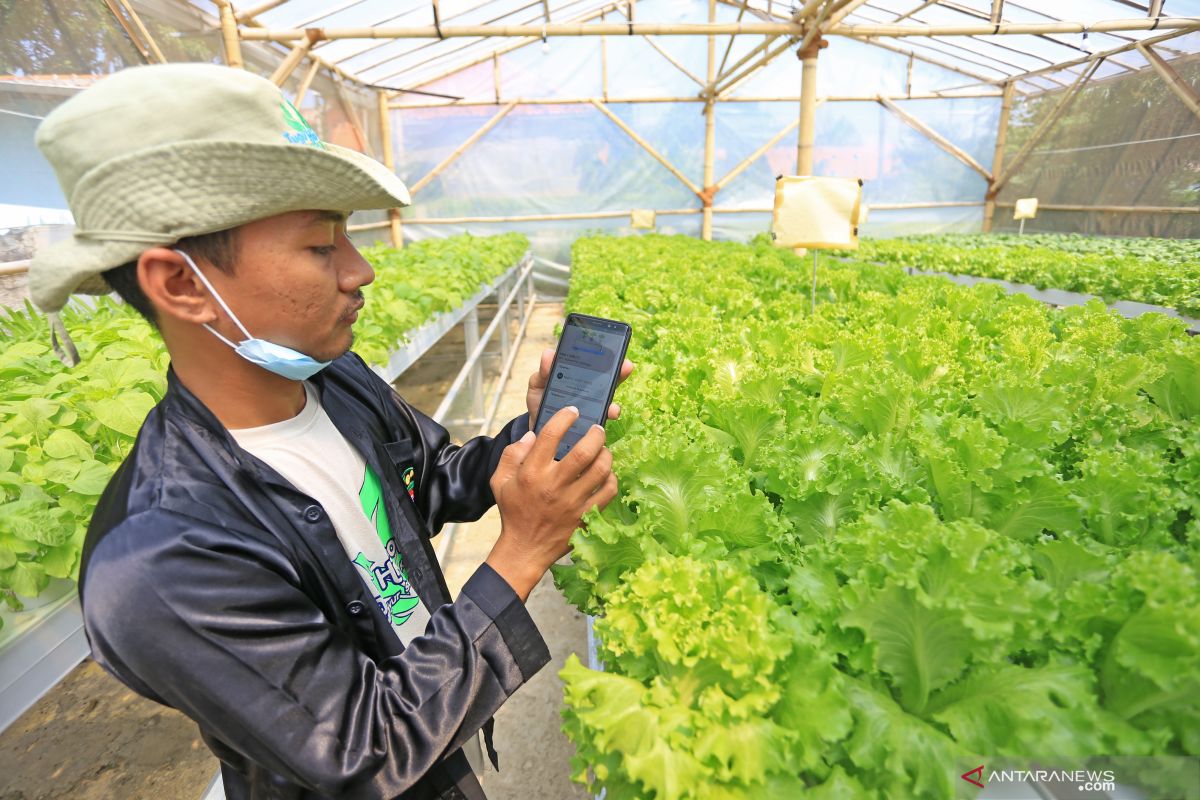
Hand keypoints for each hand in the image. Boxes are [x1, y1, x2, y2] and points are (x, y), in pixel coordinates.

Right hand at [486, 406, 617, 601]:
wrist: (525, 548)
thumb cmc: (514, 511)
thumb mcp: (500, 481)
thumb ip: (512, 454)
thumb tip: (531, 435)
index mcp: (532, 473)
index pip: (550, 436)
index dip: (564, 418)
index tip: (573, 412)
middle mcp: (553, 486)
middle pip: (583, 452)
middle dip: (595, 434)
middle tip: (598, 429)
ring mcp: (573, 503)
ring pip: (601, 471)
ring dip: (606, 456)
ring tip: (603, 451)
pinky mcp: (586, 517)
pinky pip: (609, 492)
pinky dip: (611, 479)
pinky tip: (606, 475)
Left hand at [526, 347, 633, 429]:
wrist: (535, 429)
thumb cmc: (540, 402)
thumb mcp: (538, 384)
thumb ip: (544, 371)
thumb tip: (549, 352)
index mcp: (579, 379)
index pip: (596, 366)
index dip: (607, 357)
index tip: (615, 349)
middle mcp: (590, 394)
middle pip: (609, 383)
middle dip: (619, 374)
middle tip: (626, 366)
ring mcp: (592, 411)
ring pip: (608, 406)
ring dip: (613, 405)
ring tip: (612, 407)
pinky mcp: (588, 429)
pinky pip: (599, 426)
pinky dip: (602, 422)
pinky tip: (602, 420)